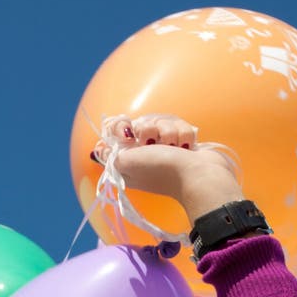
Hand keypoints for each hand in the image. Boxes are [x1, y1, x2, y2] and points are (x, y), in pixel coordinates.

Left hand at [92, 114, 245, 224]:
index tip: (125, 132)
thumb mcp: (126, 164)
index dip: (118, 126)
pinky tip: (185, 147)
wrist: (197, 175)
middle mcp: (144, 152)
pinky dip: (182, 134)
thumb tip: (99, 148)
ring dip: (167, 132)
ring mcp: (165, 147)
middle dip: (147, 128)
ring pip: (161, 121)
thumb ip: (109, 155)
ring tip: (172, 147)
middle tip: (151, 142)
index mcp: (128, 159)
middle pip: (139, 122)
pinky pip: (178, 125)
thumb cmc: (160, 171)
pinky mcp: (182, 142)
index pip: (115, 131)